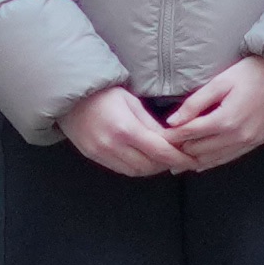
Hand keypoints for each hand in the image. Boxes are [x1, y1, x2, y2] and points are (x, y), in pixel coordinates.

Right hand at [59, 84, 185, 183]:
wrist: (71, 94)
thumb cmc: (104, 93)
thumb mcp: (132, 102)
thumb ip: (152, 124)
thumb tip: (173, 141)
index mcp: (126, 128)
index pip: (160, 152)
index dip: (179, 158)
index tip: (192, 160)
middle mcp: (113, 145)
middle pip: (150, 166)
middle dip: (167, 164)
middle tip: (179, 157)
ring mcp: (101, 153)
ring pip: (136, 171)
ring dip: (152, 168)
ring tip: (162, 159)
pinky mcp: (93, 156)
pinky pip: (121, 169)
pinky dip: (136, 167)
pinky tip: (143, 158)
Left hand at [155, 52, 263, 171]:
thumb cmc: (254, 72)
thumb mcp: (221, 82)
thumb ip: (195, 103)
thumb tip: (172, 121)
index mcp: (225, 120)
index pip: (188, 135)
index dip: (169, 137)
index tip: (154, 137)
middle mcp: (237, 137)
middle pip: (198, 150)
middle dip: (178, 151)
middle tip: (160, 150)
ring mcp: (249, 142)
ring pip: (214, 159)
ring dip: (193, 160)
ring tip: (174, 162)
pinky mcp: (258, 142)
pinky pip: (230, 158)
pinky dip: (213, 161)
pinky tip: (200, 163)